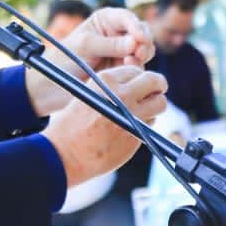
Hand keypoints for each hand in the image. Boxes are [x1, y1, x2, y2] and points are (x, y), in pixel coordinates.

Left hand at [27, 8, 155, 115]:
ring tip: (131, 62)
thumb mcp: (84, 46)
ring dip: (143, 54)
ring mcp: (123, 53)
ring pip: (145, 50)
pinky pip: (139, 68)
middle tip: (138, 53)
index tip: (138, 38)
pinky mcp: (124, 71)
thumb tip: (135, 43)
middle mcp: (118, 34)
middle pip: (142, 33)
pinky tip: (128, 71)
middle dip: (143, 41)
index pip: (127, 18)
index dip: (136, 26)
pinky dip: (138, 69)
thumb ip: (109, 44)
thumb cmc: (64, 58)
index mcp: (106, 20)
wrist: (54, 85)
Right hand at [41, 65, 166, 185]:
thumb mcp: (87, 94)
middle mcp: (121, 95)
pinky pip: (151, 124)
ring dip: (154, 107)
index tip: (141, 83)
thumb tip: (133, 83)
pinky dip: (146, 125)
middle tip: (157, 91)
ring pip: (159, 104)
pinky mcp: (136, 135)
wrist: (65, 154)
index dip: (140, 77)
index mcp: (106, 81)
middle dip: (158, 86)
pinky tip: (131, 129)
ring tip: (144, 112)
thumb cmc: (70, 126)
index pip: (136, 70)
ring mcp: (132, 116)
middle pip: (155, 81)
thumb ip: (110, 87)